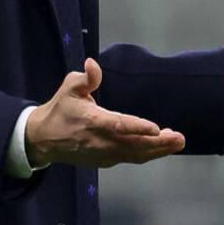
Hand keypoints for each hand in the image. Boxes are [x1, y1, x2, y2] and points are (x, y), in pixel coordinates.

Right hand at [25, 58, 185, 168]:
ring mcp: (103, 154)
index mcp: (91, 121)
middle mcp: (100, 141)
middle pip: (133, 145)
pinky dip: (148, 154)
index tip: (156, 128)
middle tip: (179, 138)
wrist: (44, 139)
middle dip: (158, 143)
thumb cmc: (60, 109)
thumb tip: (93, 63)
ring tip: (177, 142)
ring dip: (158, 150)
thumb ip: (85, 78)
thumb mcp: (69, 87)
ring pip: (135, 155)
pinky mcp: (106, 161)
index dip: (137, 127)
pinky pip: (131, 158)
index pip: (117, 125)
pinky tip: (163, 147)